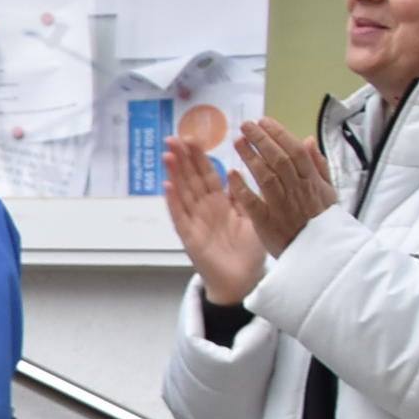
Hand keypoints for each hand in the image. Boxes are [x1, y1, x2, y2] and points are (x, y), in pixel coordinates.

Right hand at [161, 137, 268, 305]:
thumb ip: (242, 196)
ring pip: (183, 193)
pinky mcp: (190, 238)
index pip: (207, 174)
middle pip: (191, 179)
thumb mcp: (251, 218)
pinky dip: (173, 202)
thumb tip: (236, 172)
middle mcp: (204, 209)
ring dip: (174, 174)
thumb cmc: (247, 252)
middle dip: (183, 158)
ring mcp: (195, 222)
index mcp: (220, 202)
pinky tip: (167, 186)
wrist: (243, 280)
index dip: (199, 156)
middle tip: (174, 137)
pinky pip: (180, 217)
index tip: (192, 138)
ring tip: (168, 154)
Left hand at [230, 119, 338, 257]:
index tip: (264, 121)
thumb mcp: (328, 192)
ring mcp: (282, 207)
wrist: (319, 255)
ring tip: (237, 141)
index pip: (295, 151)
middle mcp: (298, 191)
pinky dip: (242, 188)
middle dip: (262, 139)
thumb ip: (318, 165)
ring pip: (266, 177)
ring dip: (251, 157)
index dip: (279, 134)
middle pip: (279, 159)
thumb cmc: (321, 223)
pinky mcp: (268, 223)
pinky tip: (231, 174)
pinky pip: (253, 203)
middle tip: (245, 125)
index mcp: (312, 182)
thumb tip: (308, 140)